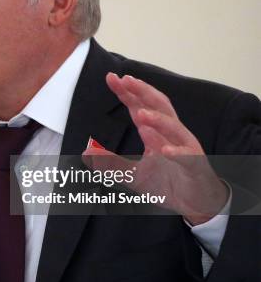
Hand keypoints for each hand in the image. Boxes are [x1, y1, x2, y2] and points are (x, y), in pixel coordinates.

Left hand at [83, 73, 227, 224]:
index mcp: (155, 133)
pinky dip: (176, 153)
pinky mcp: (195, 166)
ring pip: (173, 128)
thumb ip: (110, 163)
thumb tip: (87, 152)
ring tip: (141, 114)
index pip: (139, 106)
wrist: (195, 204)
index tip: (111, 78)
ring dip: (158, 120)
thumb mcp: (131, 174)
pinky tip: (164, 150)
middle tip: (127, 80)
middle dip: (143, 92)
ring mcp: (185, 148)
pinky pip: (187, 157)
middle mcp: (171, 135)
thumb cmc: (167, 183)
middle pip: (159, 107)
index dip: (127, 92)